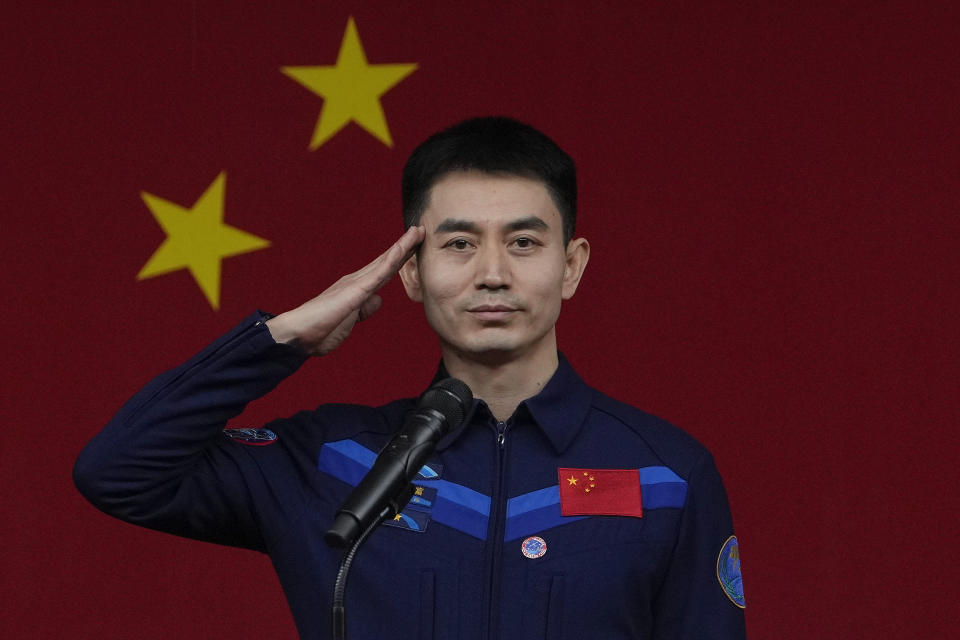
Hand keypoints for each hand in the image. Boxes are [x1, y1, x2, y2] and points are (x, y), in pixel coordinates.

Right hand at [265, 226, 424, 355]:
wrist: (298, 334)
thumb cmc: (319, 330)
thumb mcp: (350, 321)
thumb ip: (364, 309)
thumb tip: (378, 299)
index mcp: (356, 290)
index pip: (383, 272)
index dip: (399, 259)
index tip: (414, 248)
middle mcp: (356, 281)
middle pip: (387, 262)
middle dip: (405, 247)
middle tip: (420, 231)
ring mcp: (356, 283)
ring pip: (385, 262)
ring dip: (402, 246)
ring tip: (417, 232)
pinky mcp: (355, 290)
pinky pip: (378, 272)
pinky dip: (392, 259)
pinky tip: (403, 248)